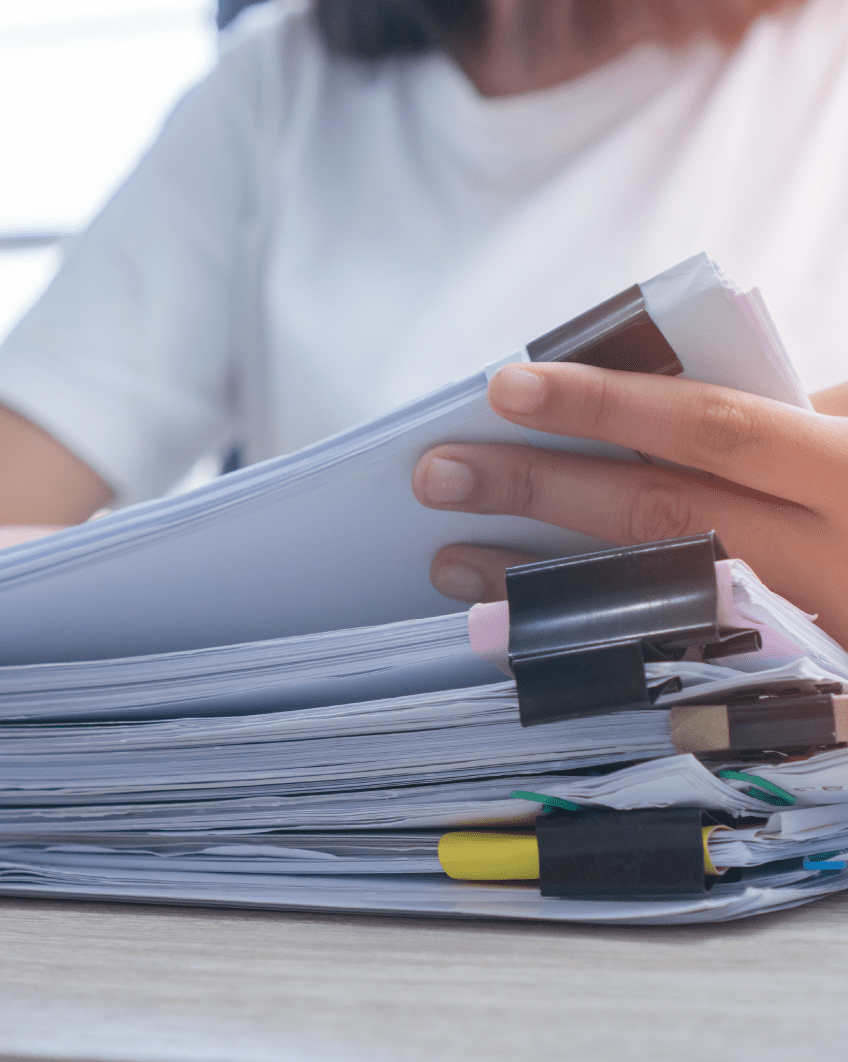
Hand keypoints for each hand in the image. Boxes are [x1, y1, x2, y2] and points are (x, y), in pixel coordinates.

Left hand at [413, 362, 847, 647]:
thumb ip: (795, 423)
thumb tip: (666, 403)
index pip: (709, 423)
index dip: (602, 402)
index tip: (504, 386)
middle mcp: (828, 554)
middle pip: (657, 510)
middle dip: (537, 489)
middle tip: (438, 473)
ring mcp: (805, 632)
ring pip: (648, 596)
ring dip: (538, 577)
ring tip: (449, 556)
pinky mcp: (788, 692)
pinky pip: (665, 663)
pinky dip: (586, 644)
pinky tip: (521, 632)